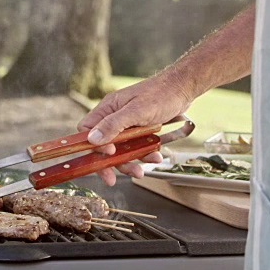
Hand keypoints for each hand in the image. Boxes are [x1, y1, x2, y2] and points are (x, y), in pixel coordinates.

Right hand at [77, 73, 192, 185]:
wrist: (182, 90)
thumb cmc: (160, 94)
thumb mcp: (136, 111)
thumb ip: (113, 124)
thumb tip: (92, 139)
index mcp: (107, 108)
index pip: (87, 130)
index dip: (93, 145)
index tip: (107, 153)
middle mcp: (113, 117)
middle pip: (102, 145)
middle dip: (108, 163)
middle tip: (110, 179)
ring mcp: (126, 125)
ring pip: (120, 150)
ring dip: (128, 162)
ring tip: (140, 171)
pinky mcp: (138, 131)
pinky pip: (135, 148)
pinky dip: (143, 155)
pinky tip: (155, 156)